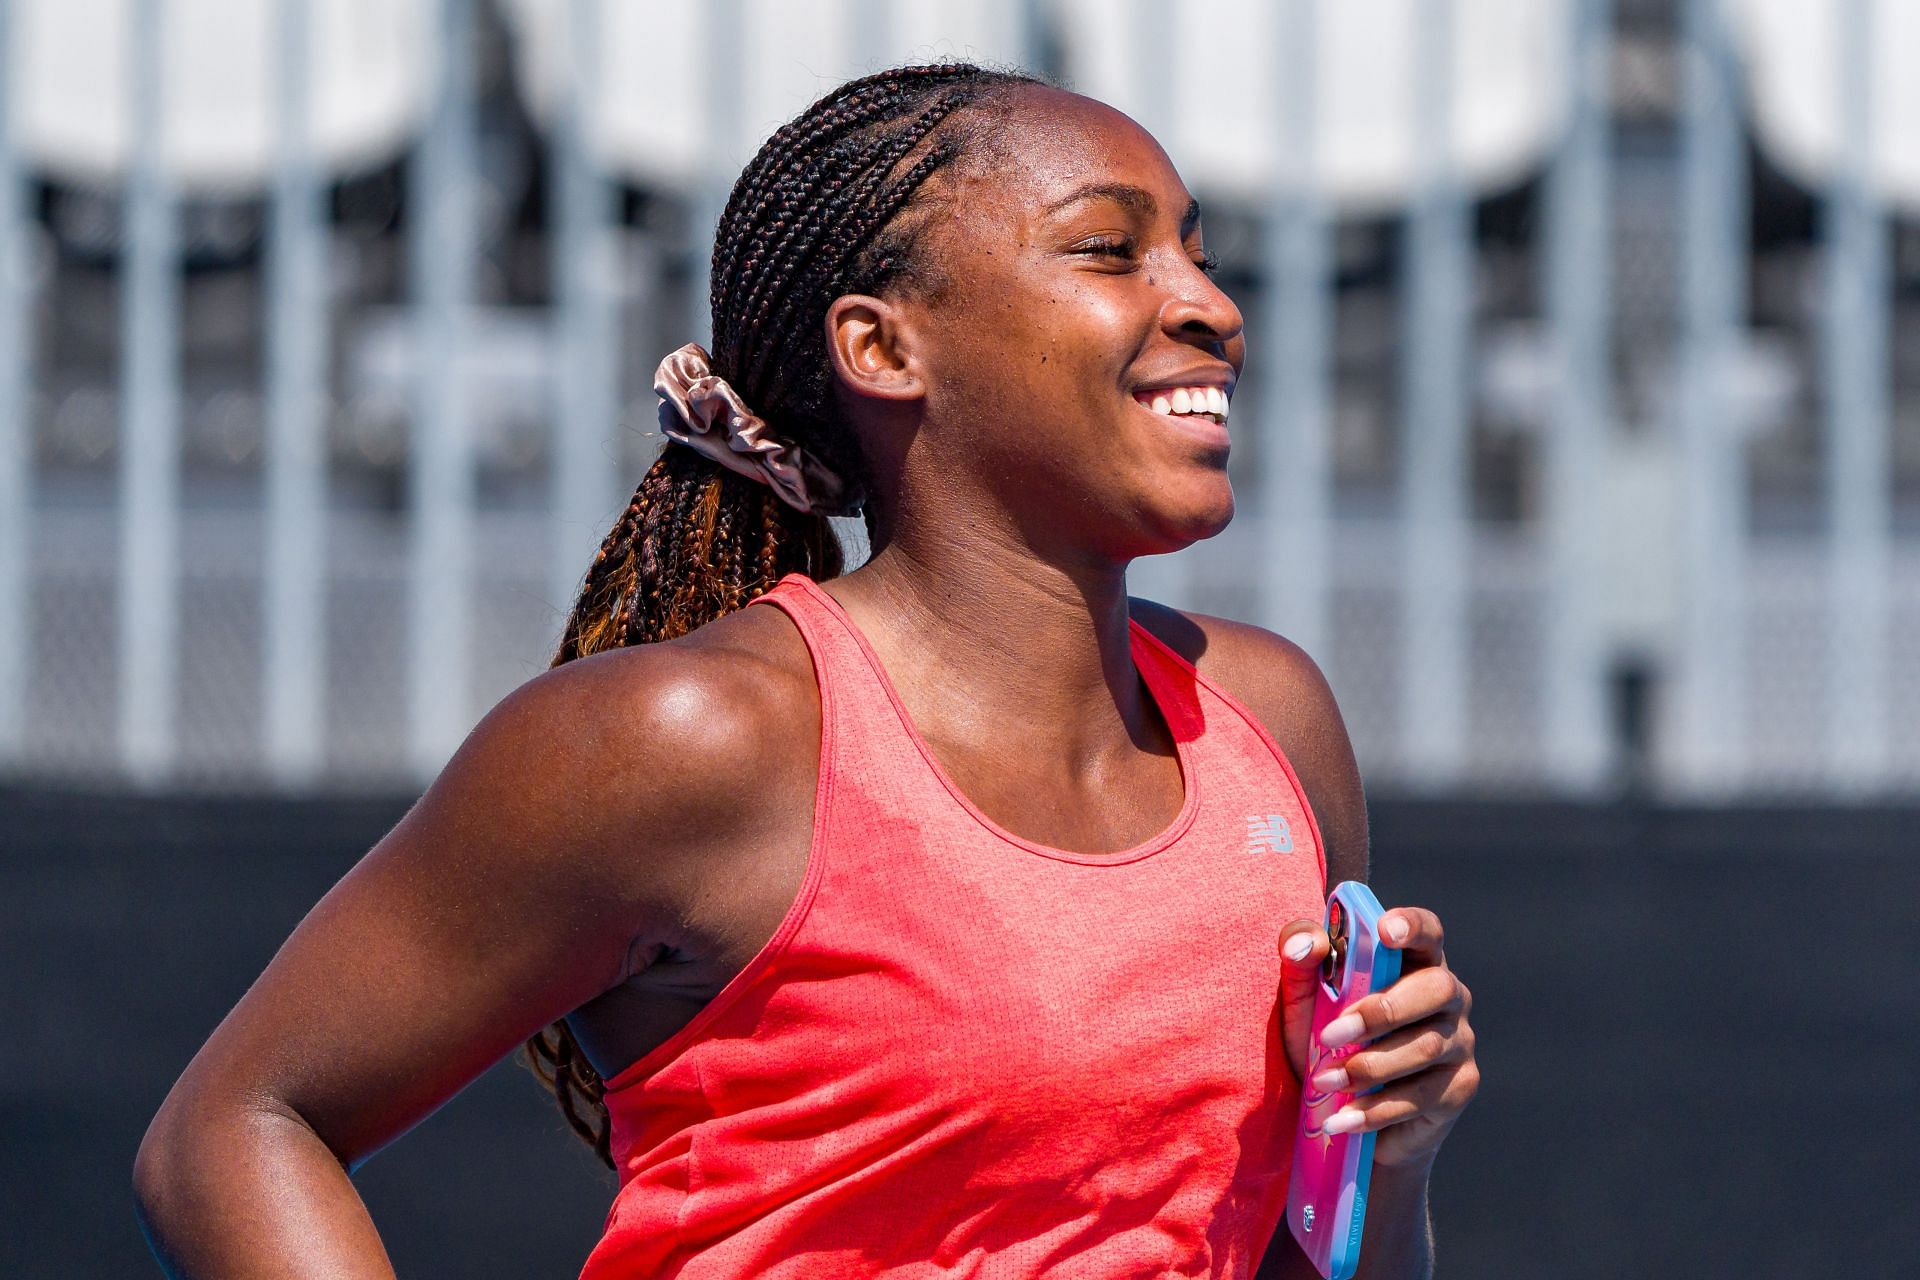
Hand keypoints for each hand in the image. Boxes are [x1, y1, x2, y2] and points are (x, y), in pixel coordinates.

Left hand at [1277, 906, 1478, 1170]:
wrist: (1344, 1111)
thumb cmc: (1326, 1037)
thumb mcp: (1303, 997)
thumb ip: (1300, 959)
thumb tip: (1303, 943)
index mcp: (1414, 961)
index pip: (1428, 931)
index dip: (1413, 925)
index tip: (1385, 930)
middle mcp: (1449, 996)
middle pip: (1436, 988)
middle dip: (1381, 1011)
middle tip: (1329, 1035)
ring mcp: (1459, 1042)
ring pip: (1424, 1047)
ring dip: (1369, 1066)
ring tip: (1324, 1081)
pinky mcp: (1458, 1088)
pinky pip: (1420, 1096)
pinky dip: (1375, 1109)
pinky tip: (1340, 1118)